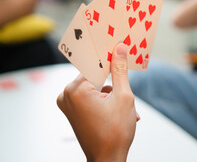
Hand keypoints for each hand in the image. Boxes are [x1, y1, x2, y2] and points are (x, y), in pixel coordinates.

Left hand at [57, 43, 138, 161]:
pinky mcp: (72, 111)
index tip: (122, 51)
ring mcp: (68, 104)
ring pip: (95, 87)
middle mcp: (67, 95)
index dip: (111, 59)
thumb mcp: (123, 96)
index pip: (96, 64)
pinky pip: (91, 97)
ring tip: (127, 109)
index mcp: (75, 89)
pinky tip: (120, 112)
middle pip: (96, 76)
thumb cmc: (115, 132)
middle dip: (114, 82)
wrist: (108, 159)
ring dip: (113, 94)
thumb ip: (120, 70)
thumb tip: (120, 48)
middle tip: (126, 90)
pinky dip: (106, 101)